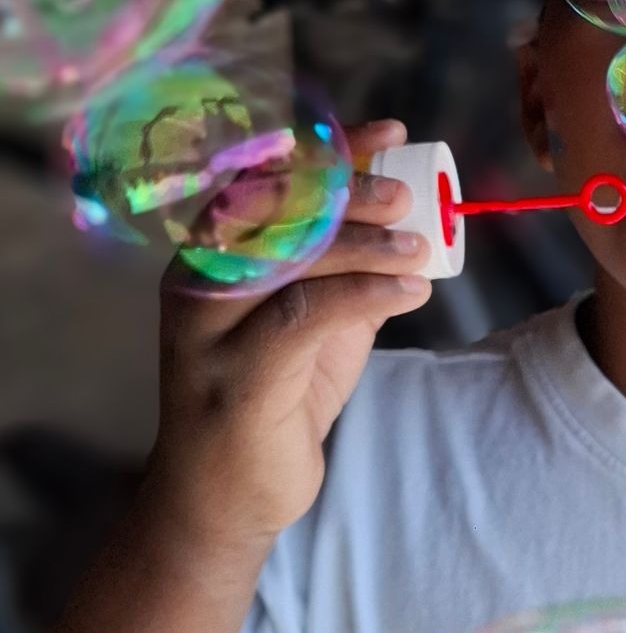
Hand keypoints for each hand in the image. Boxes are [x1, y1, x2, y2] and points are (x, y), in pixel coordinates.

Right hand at [146, 118, 431, 555]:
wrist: (224, 497)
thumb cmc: (273, 399)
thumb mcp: (314, 322)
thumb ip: (345, 269)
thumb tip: (409, 217)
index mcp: (209, 254)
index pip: (267, 178)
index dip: (330, 151)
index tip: (391, 135)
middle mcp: (197, 282)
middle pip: (275, 209)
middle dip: (349, 192)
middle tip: (409, 199)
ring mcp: (209, 332)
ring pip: (290, 259)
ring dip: (366, 245)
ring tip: (422, 252)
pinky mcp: (236, 379)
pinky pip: (304, 317)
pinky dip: (367, 295)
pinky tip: (412, 291)